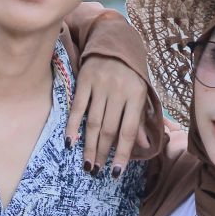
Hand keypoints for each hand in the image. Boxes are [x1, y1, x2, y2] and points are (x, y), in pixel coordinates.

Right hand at [67, 56, 148, 175]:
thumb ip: (140, 120)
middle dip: (102, 153)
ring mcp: (100, 86)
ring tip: (87, 164)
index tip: (115, 173)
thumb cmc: (130, 74)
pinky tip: (70, 142)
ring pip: (93, 122)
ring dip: (89, 146)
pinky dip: (72, 126)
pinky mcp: (84, 81)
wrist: (113, 42)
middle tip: (97, 171)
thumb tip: (144, 146)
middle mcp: (119, 91)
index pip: (129, 131)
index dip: (123, 153)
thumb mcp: (140, 94)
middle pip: (109, 129)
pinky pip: (77, 108)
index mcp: (136, 96)